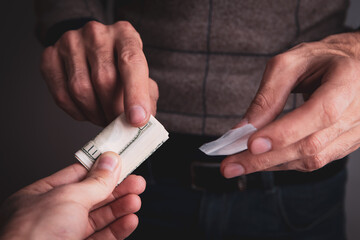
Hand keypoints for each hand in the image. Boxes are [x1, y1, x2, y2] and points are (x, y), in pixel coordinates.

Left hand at [0, 152, 145, 239]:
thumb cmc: (33, 236)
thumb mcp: (69, 197)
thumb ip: (95, 181)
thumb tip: (110, 161)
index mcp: (42, 196)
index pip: (77, 175)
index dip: (101, 169)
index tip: (121, 163)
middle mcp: (52, 216)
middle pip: (93, 197)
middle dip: (117, 189)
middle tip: (137, 183)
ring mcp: (65, 235)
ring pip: (99, 218)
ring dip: (120, 208)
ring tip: (135, 201)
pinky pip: (102, 237)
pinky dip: (118, 229)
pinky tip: (129, 220)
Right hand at [40, 21, 158, 126]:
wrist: (92, 49)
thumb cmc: (121, 68)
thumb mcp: (142, 76)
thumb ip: (146, 97)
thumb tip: (142, 121)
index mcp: (125, 34)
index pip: (131, 62)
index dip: (135, 94)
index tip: (137, 120)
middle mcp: (96, 33)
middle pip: (104, 79)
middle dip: (113, 110)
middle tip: (118, 123)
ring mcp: (70, 42)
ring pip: (80, 89)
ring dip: (95, 113)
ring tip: (104, 118)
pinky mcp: (50, 56)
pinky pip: (61, 95)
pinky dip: (77, 112)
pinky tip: (87, 111)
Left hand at [221, 32, 359, 177]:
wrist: (353, 67)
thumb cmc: (320, 60)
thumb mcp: (290, 64)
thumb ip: (268, 95)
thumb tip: (243, 128)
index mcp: (348, 82)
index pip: (321, 113)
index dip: (286, 132)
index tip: (251, 144)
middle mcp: (358, 111)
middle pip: (310, 145)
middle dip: (265, 158)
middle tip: (230, 166)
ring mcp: (355, 132)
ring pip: (311, 159)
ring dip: (271, 164)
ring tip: (239, 165)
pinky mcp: (346, 145)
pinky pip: (314, 162)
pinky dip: (283, 162)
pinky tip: (261, 161)